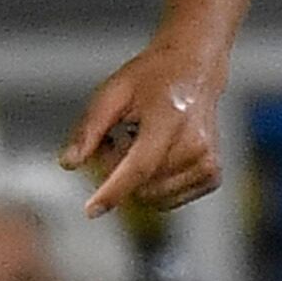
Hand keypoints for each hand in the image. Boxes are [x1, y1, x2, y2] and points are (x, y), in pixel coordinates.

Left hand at [64, 41, 229, 216]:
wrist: (195, 69)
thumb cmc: (153, 77)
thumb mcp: (111, 93)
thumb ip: (88, 129)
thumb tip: (70, 163)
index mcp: (170, 121)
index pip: (139, 167)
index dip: (113, 191)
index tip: (91, 210)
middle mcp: (195, 146)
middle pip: (139, 184)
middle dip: (117, 171)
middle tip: (116, 138)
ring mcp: (207, 163)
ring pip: (151, 196)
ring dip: (134, 179)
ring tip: (137, 144)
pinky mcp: (211, 176)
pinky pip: (168, 199)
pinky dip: (153, 184)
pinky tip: (154, 156)